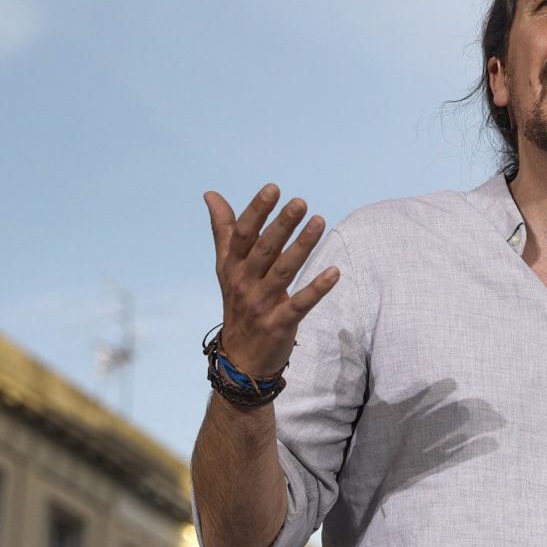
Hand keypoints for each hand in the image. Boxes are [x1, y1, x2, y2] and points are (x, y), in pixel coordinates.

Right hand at [204, 184, 340, 375]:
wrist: (240, 357)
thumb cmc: (238, 302)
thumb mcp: (227, 267)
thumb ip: (224, 230)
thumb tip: (211, 194)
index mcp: (232, 266)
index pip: (243, 234)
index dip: (257, 211)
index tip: (273, 189)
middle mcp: (243, 283)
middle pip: (264, 250)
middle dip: (282, 225)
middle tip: (301, 202)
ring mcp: (261, 305)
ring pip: (283, 272)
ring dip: (302, 247)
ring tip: (320, 222)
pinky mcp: (279, 324)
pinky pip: (300, 304)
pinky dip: (317, 289)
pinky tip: (335, 272)